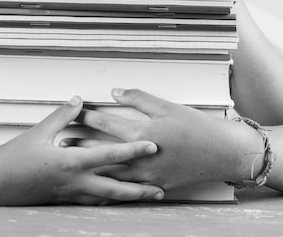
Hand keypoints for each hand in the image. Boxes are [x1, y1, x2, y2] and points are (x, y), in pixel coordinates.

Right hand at [0, 95, 164, 204]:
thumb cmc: (14, 158)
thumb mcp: (39, 132)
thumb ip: (62, 115)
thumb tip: (79, 100)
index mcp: (71, 162)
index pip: (110, 156)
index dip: (133, 150)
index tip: (152, 146)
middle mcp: (75, 182)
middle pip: (116, 188)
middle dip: (140, 189)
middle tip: (161, 187)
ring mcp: (70, 194)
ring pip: (106, 199)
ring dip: (128, 198)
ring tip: (147, 197)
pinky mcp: (64, 201)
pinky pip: (92, 202)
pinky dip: (108, 201)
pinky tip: (117, 200)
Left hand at [69, 89, 239, 191]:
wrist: (221, 152)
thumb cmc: (195, 126)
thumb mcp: (167, 106)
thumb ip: (138, 98)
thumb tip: (114, 91)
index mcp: (144, 133)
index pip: (107, 124)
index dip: (87, 117)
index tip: (71, 114)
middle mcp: (143, 157)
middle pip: (103, 151)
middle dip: (80, 146)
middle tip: (61, 142)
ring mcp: (149, 175)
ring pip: (112, 174)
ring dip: (91, 168)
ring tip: (73, 164)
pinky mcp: (155, 187)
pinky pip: (128, 191)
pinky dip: (111, 189)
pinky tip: (98, 188)